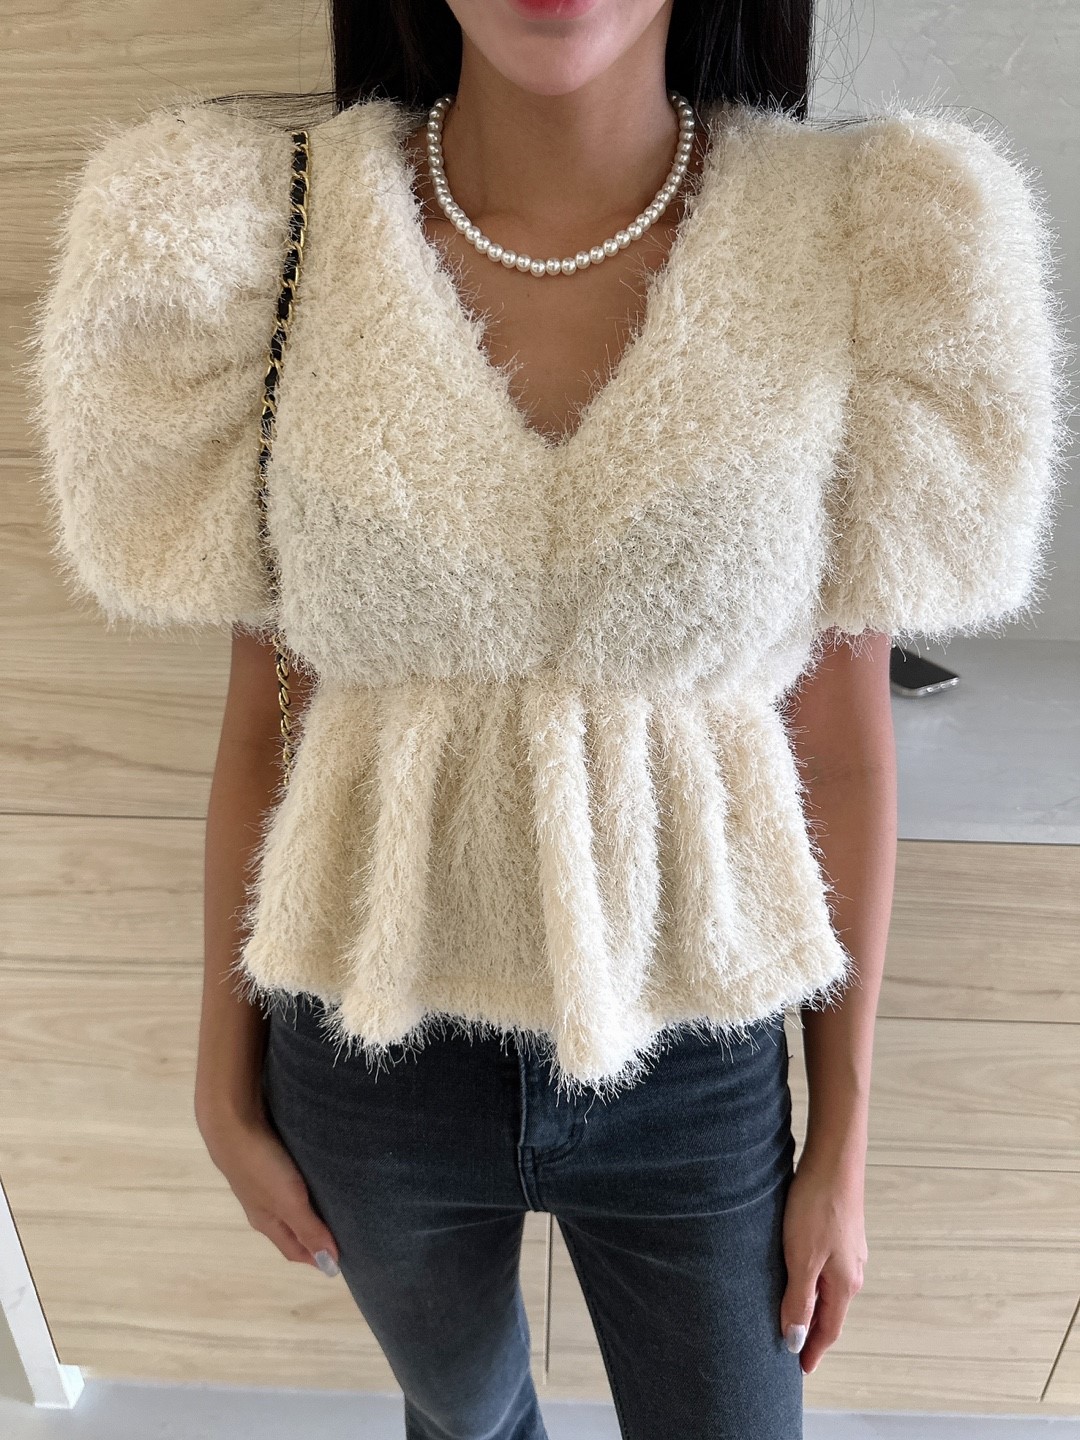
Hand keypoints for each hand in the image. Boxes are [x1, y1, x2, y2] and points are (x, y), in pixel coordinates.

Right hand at [197, 1102, 340, 1276]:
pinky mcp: (265, 1157)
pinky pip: (289, 1177)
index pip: (294, 1250)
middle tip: (346, 1229)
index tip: (341, 1260)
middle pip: (292, 1227)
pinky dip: (304, 1182)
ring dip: (311, 1206)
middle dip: (315, 1233)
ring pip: (290, 1202)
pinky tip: (316, 1172)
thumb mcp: (289, 1202)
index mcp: (267, 1222)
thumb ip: (309, 1229)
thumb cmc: (261, 1167)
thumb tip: (330, 1264)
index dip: (315, 1257)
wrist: (232, 1122)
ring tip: (336, 1201)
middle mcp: (263, 1205)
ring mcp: (262, 1181)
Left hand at [779, 1146, 868, 1373]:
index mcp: (845, 1284)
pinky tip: (799, 1274)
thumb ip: (799, 1300)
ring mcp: (850, 1251)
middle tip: (792, 1347)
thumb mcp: (801, 1258)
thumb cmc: (816, 1207)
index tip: (800, 1369)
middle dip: (813, 1331)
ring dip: (813, 1305)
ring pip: (829, 1289)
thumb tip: (795, 1340)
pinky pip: (827, 1269)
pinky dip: (813, 1282)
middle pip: (831, 1312)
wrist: (834, 1161)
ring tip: (792, 1315)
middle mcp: (853, 1271)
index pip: (828, 1330)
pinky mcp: (841, 1232)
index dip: (813, 1350)